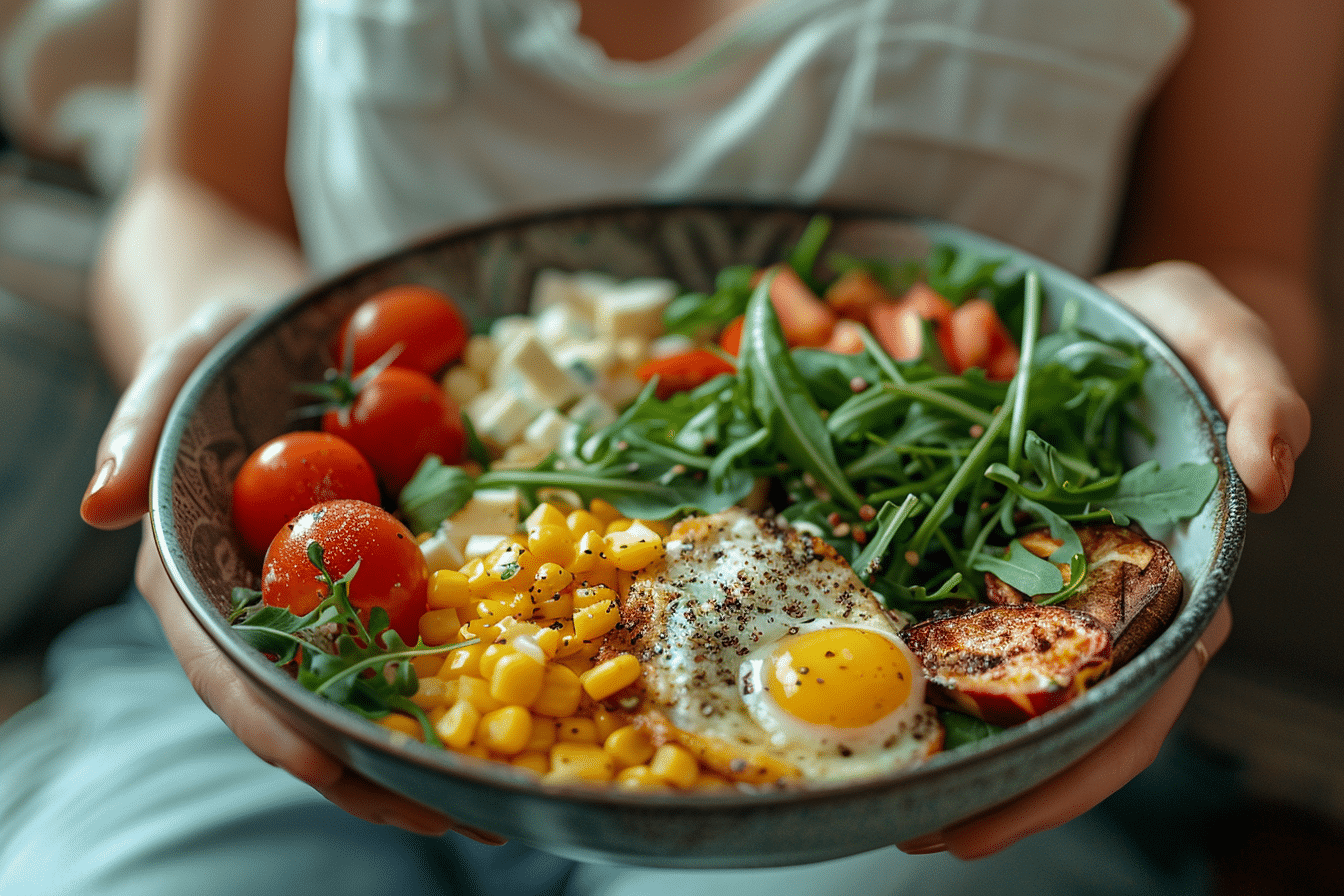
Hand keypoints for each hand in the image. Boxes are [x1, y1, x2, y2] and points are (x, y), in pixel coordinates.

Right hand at [80, 303, 503, 843]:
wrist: (289, 336)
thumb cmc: (222, 353)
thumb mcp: (176, 368)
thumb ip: (137, 431)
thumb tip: (99, 506)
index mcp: (203, 581)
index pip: (229, 667)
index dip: (275, 718)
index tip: (329, 762)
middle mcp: (270, 606)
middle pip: (314, 705)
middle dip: (373, 766)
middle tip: (445, 810)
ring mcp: (333, 597)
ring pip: (376, 689)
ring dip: (432, 745)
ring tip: (500, 794)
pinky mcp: (391, 573)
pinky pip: (428, 629)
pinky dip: (470, 674)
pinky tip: (523, 711)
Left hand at [903, 260, 1284, 856]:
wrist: (1125, 319)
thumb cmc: (1181, 336)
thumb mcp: (1225, 333)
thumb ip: (1264, 394)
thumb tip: (1267, 483)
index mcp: (1172, 576)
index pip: (1136, 702)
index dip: (1072, 772)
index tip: (991, 821)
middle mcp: (1113, 598)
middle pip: (1068, 721)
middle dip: (1002, 788)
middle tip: (916, 831)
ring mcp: (1056, 582)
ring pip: (1019, 689)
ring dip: (964, 748)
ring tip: (885, 793)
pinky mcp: (1005, 554)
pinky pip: (971, 622)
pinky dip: (934, 668)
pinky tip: (882, 698)